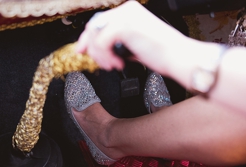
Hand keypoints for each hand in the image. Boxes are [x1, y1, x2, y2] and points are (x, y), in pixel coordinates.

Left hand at [74, 1, 189, 74]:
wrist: (178, 57)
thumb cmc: (161, 52)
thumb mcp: (132, 42)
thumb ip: (114, 40)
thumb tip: (94, 47)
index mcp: (129, 10)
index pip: (99, 21)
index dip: (87, 38)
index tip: (82, 51)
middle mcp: (127, 9)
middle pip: (93, 27)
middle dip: (90, 47)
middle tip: (100, 62)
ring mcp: (126, 16)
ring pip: (95, 36)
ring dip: (100, 55)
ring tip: (114, 65)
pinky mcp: (125, 26)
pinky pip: (101, 43)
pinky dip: (106, 57)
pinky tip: (118, 64)